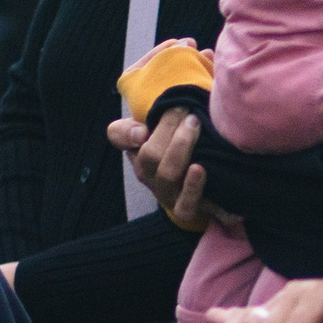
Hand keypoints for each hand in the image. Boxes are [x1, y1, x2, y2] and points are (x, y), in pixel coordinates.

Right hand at [107, 109, 212, 229]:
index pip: (119, 135)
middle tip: (188, 112)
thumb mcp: (164, 130)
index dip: (128, 131)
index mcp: (136, 151)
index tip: (150, 118)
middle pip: (149, 154)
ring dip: (181, 148)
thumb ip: (146, 124)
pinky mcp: (186, 211)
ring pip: (167, 175)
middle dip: (169, 129)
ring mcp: (166, 194)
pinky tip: (200, 168)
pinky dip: (192, 187)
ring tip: (196, 127)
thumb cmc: (182, 151)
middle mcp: (146, 174)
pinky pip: (185, 204)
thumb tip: (140, 133)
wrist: (203, 192)